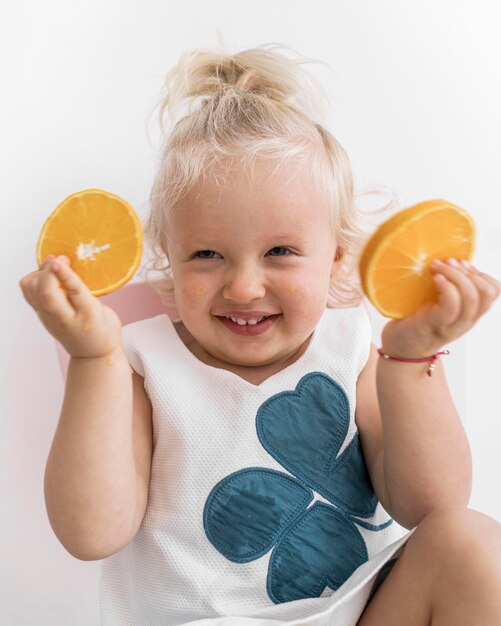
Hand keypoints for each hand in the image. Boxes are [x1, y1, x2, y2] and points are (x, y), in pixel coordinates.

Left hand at [19, 254, 122, 358]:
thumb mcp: (97, 311)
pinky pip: (31, 291)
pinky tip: (51, 274)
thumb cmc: (100, 332)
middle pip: (36, 288)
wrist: (94, 353)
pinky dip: (37, 277)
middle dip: (47, 269)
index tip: (62, 259)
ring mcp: (44, 314)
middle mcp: (51, 316)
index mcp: (67, 318)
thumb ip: (80, 290)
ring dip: (40, 272)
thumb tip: (64, 267)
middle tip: (66, 260)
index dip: (57, 273)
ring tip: (57, 266)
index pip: (53, 292)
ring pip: (29, 287)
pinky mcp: (42, 311)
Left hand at [381, 258, 500, 356]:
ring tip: (436, 267)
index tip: (461, 263)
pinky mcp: (434, 325)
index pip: (493, 291)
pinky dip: (446, 287)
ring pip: (472, 297)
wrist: (399, 347)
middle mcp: (465, 320)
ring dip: (455, 274)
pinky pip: (451, 306)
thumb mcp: (437, 302)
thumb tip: (447, 258)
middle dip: (468, 271)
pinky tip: (435, 279)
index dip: (480, 273)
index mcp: (469, 313)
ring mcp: (452, 325)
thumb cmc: (415, 320)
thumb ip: (448, 288)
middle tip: (446, 262)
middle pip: (486, 292)